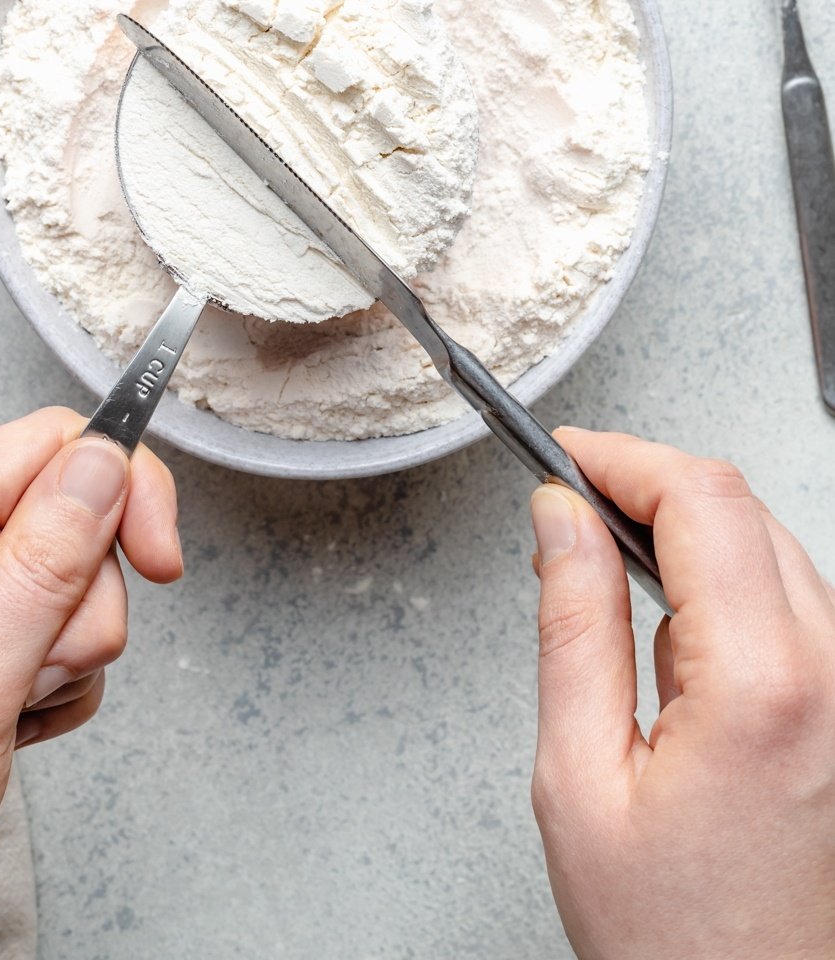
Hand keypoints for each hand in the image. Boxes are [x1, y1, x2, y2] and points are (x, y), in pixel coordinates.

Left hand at [0, 407, 181, 959]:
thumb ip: (42, 568)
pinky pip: (60, 644)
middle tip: (37, 671)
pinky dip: (56, 692)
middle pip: (74, 520)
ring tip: (10, 713)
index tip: (160, 562)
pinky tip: (13, 730)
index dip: (122, 487)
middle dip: (87, 604)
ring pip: (76, 588)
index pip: (53, 445)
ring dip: (69, 659)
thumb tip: (104, 462)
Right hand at [530, 428, 834, 958]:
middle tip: (568, 506)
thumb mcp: (579, 776)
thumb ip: (573, 625)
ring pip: (770, 544)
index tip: (564, 455)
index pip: (701, 497)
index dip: (622, 456)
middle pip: (741, 506)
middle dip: (648, 484)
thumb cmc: (673, 934)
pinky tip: (674, 639)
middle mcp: (831, 675)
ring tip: (607, 577)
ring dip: (688, 533)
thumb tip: (560, 519)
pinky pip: (793, 600)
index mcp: (763, 685)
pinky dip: (725, 584)